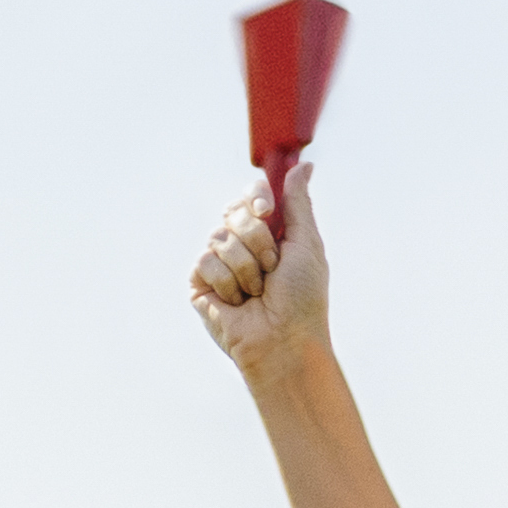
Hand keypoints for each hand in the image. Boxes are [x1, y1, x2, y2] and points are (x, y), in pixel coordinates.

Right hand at [183, 167, 332, 379]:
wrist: (284, 341)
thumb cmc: (303, 299)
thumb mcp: (306, 244)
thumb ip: (299, 204)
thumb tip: (304, 166)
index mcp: (267, 233)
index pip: (251, 196)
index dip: (256, 197)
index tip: (267, 211)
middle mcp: (241, 244)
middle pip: (234, 211)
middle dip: (258, 239)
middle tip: (272, 267)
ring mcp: (219, 263)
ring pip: (220, 237)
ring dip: (246, 267)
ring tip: (257, 292)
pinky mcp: (200, 283)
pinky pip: (205, 260)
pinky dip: (227, 282)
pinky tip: (237, 303)